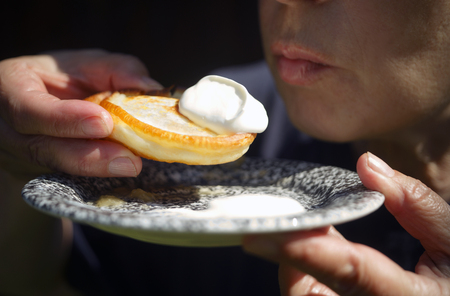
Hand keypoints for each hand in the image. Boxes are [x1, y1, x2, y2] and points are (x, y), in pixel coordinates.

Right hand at [0, 49, 161, 177]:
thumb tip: (151, 87)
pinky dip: (97, 173)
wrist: (43, 100)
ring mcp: (22, 157)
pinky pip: (68, 177)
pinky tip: (122, 168)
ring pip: (57, 169)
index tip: (104, 122)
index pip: (28, 110)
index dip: (65, 119)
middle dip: (88, 157)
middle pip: (43, 150)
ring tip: (131, 165)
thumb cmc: (63, 77)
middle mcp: (10, 130)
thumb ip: (116, 70)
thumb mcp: (86, 63)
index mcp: (9, 89)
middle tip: (129, 160)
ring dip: (97, 169)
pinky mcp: (41, 173)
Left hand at [243, 152, 449, 294]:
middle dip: (289, 254)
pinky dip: (303, 270)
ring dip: (294, 260)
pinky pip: (309, 293)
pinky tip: (316, 245)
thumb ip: (416, 203)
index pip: (351, 273)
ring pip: (302, 295)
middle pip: (308, 292)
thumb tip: (366, 164)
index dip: (307, 251)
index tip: (265, 234)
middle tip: (283, 218)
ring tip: (312, 228)